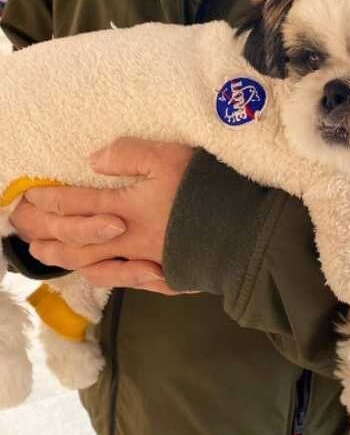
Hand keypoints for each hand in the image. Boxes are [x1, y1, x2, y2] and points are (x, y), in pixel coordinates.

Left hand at [10, 138, 193, 294]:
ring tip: (43, 254)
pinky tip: (94, 273)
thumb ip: (129, 155)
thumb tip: (93, 160)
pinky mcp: (164, 271)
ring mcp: (145, 259)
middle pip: (76, 238)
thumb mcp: (169, 157)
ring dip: (64, 257)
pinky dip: (103, 276)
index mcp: (127, 207)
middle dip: (45, 233)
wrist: (243, 230)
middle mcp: (128, 237)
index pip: (77, 204)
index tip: (29, 196)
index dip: (50, 200)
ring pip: (94, 262)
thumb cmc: (207, 189)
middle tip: (21, 229)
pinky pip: (124, 279)